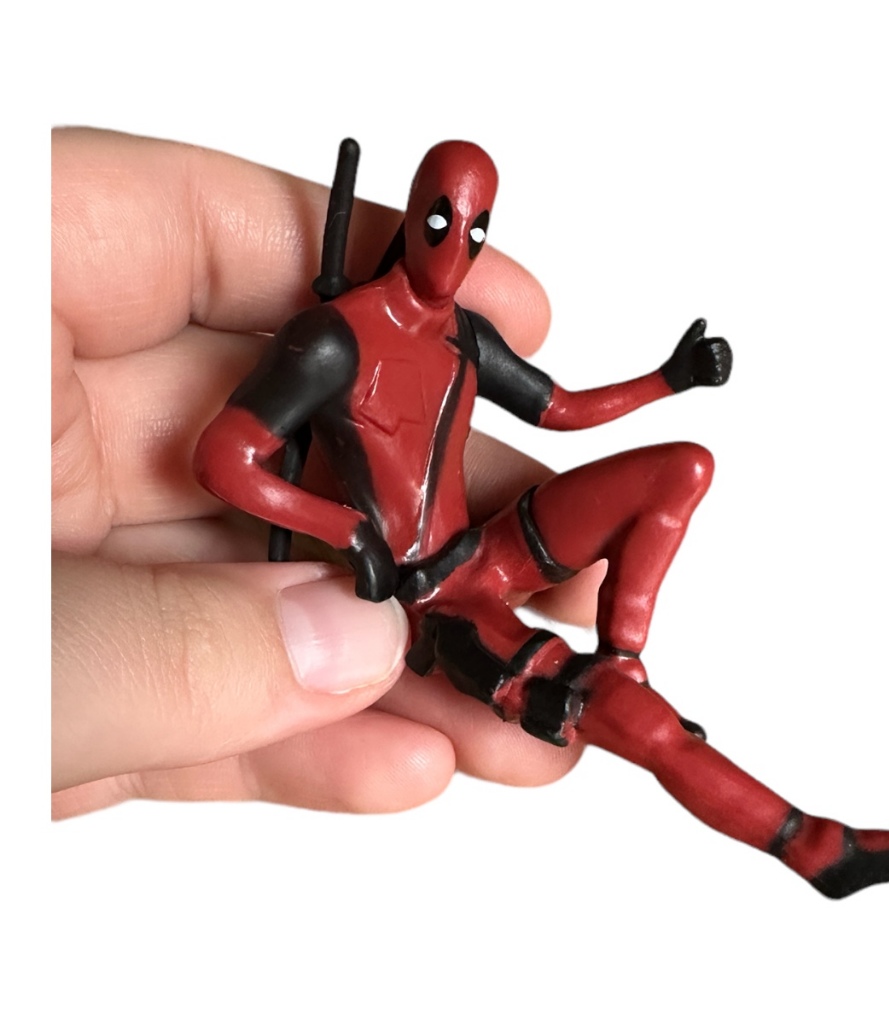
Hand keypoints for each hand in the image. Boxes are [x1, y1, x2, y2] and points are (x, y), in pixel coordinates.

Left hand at [52, 129, 595, 817]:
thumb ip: (164, 645)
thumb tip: (357, 647)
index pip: (202, 234)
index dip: (379, 271)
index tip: (520, 325)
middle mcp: (31, 434)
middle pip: (275, 432)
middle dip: (434, 507)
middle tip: (557, 557)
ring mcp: (48, 563)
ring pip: (256, 588)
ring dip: (397, 657)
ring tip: (527, 702)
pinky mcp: (54, 689)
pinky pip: (196, 697)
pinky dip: (300, 740)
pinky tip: (413, 763)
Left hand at [660, 318, 732, 391]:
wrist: (676, 375)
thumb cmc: (681, 355)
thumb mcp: (687, 341)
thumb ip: (694, 330)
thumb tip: (703, 320)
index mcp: (721, 343)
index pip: (720, 343)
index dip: (707, 346)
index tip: (698, 348)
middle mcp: (727, 355)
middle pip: (718, 357)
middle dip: (703, 359)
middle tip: (695, 362)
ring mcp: (726, 368)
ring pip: (716, 370)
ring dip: (702, 370)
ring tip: (696, 370)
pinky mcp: (722, 380)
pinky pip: (716, 380)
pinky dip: (704, 380)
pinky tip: (698, 378)